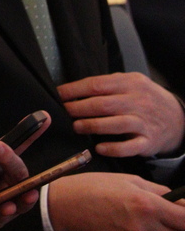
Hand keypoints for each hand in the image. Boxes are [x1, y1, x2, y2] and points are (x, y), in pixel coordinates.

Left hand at [0, 113, 50, 230]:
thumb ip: (20, 140)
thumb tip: (44, 116)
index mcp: (11, 181)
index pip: (18, 171)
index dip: (11, 160)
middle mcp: (7, 200)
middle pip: (19, 198)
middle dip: (25, 196)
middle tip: (27, 192)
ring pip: (3, 216)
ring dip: (5, 212)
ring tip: (6, 207)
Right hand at [48, 172, 184, 230]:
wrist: (64, 205)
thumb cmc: (93, 188)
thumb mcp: (128, 180)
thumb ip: (158, 192)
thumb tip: (178, 201)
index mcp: (147, 204)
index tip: (183, 212)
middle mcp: (145, 226)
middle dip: (181, 227)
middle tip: (173, 218)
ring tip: (159, 223)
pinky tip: (142, 228)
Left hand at [58, 72, 184, 156]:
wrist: (178, 118)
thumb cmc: (145, 99)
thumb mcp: (130, 82)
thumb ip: (107, 84)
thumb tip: (73, 89)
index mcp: (130, 83)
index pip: (96, 85)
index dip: (74, 90)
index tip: (58, 95)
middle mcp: (137, 102)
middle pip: (102, 104)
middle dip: (78, 108)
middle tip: (63, 112)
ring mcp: (143, 122)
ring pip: (114, 124)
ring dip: (92, 126)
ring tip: (77, 126)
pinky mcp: (148, 142)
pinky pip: (129, 147)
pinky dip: (113, 148)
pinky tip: (99, 148)